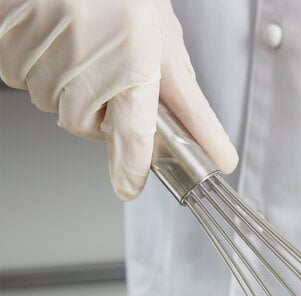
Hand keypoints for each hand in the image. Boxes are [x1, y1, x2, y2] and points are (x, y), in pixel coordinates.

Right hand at [0, 0, 237, 198]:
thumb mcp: (166, 44)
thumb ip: (188, 106)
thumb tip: (217, 153)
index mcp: (133, 61)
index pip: (133, 136)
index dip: (131, 169)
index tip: (130, 187)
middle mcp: (86, 62)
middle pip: (86, 126)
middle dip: (99, 112)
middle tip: (108, 72)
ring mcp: (43, 53)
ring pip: (53, 104)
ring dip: (69, 88)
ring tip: (83, 45)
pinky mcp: (10, 44)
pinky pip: (21, 79)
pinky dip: (39, 68)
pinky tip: (56, 40)